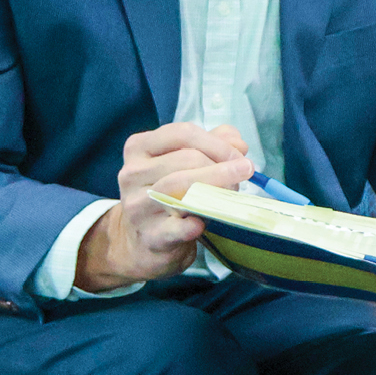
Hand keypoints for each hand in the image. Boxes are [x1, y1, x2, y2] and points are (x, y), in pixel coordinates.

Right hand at [76, 122, 254, 290]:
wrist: (145, 240)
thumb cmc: (170, 194)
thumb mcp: (186, 163)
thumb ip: (213, 145)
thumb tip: (238, 143)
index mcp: (140, 148)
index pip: (181, 134)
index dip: (217, 143)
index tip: (238, 156)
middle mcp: (132, 174)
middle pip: (185, 159)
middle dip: (221, 166)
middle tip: (243, 174)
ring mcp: (137, 206)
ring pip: (178, 188)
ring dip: (215, 187)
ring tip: (235, 191)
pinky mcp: (149, 235)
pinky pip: (173, 228)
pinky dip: (193, 225)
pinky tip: (205, 223)